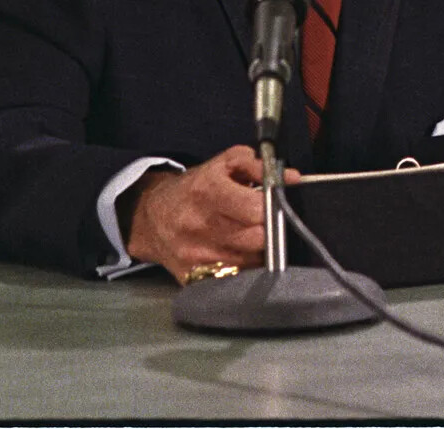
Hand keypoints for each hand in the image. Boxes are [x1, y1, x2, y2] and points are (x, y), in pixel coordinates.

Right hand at [123, 144, 300, 282]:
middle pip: (258, 239)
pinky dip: (243, 269)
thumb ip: (258, 166)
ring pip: (251, 261)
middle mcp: (200, 226)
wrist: (151, 217)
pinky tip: (238, 256)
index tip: (274, 205)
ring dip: (258, 251)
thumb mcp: (222, 164)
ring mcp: (196, 256)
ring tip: (249, 238)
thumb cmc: (194, 189)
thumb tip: (292, 178)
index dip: (272, 207)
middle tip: (265, 223)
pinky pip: (235, 279)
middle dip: (268, 231)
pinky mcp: (193, 279)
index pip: (257, 209)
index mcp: (208, 191)